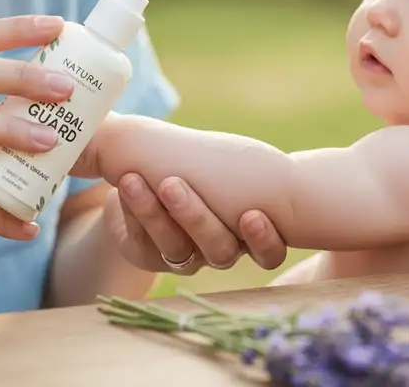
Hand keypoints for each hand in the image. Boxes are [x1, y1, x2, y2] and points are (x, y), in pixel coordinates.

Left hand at [102, 175, 287, 275]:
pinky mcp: (149, 256)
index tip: (253, 213)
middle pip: (219, 251)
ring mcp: (185, 256)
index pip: (270, 252)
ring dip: (154, 213)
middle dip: (195, 217)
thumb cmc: (201, 161)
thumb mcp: (224, 158)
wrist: (146, 169)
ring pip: (176, 249)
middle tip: (172, 183)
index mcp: (250, 229)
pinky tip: (122, 190)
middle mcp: (221, 248)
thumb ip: (244, 161)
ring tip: (133, 181)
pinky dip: (133, 215)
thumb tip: (285, 152)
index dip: (263, 240)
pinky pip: (144, 247)